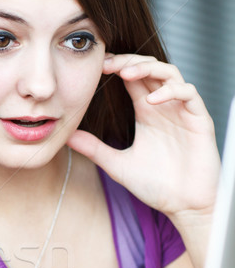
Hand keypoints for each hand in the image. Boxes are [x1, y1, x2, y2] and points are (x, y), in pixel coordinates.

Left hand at [68, 53, 219, 219]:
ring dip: (148, 68)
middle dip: (129, 61)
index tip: (96, 67)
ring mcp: (182, 112)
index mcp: (146, 113)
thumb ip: (94, 149)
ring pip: (170, 74)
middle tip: (106, 63)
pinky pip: (188, 94)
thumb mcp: (116, 165)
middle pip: (150, 69)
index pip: (133, 78)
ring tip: (126, 73)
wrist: (183, 206)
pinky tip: (151, 101)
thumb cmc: (156, 186)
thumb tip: (67, 136)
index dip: (117, 67)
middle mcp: (164, 107)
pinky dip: (170, 92)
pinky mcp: (199, 120)